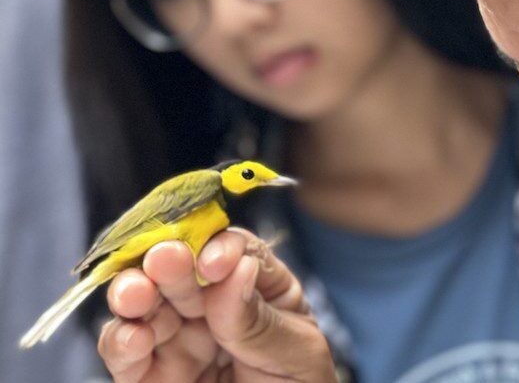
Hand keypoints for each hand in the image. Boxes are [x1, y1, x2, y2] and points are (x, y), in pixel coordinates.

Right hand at [98, 228, 336, 382]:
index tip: (216, 264)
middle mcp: (213, 307)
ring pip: (144, 304)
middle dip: (170, 259)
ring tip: (136, 294)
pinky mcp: (151, 376)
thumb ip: (261, 320)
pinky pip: (126, 354)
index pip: (236, 251)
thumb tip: (235, 269)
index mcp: (258, 289)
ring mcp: (179, 340)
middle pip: (182, 268)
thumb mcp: (297, 355)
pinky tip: (132, 338)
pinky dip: (120, 342)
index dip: (221, 247)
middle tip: (164, 259)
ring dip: (135, 292)